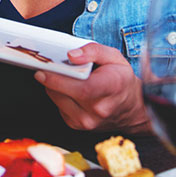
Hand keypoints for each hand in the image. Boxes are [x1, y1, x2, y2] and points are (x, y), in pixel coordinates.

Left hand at [35, 43, 149, 131]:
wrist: (130, 108)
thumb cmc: (121, 80)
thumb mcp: (114, 57)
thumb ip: (93, 51)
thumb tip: (71, 55)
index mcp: (111, 88)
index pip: (83, 88)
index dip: (60, 80)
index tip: (44, 70)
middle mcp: (98, 109)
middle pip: (64, 93)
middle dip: (51, 77)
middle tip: (48, 65)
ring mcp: (87, 121)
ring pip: (56, 98)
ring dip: (53, 85)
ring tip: (65, 76)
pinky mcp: (76, 125)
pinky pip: (58, 105)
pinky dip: (58, 94)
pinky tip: (69, 89)